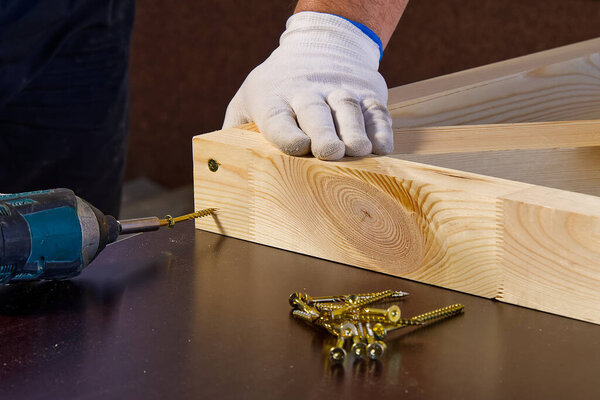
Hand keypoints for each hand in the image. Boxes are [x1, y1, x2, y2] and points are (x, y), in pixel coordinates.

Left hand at [223, 12, 392, 160]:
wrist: (320, 44)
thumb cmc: (277, 85)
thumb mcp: (249, 99)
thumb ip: (234, 128)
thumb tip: (218, 163)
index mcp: (273, 98)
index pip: (278, 117)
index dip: (287, 133)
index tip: (298, 147)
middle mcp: (307, 92)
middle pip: (316, 112)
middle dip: (324, 132)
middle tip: (330, 152)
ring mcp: (339, 90)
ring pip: (348, 109)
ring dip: (355, 130)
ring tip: (359, 150)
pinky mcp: (365, 91)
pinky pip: (375, 110)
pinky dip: (381, 128)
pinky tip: (381, 146)